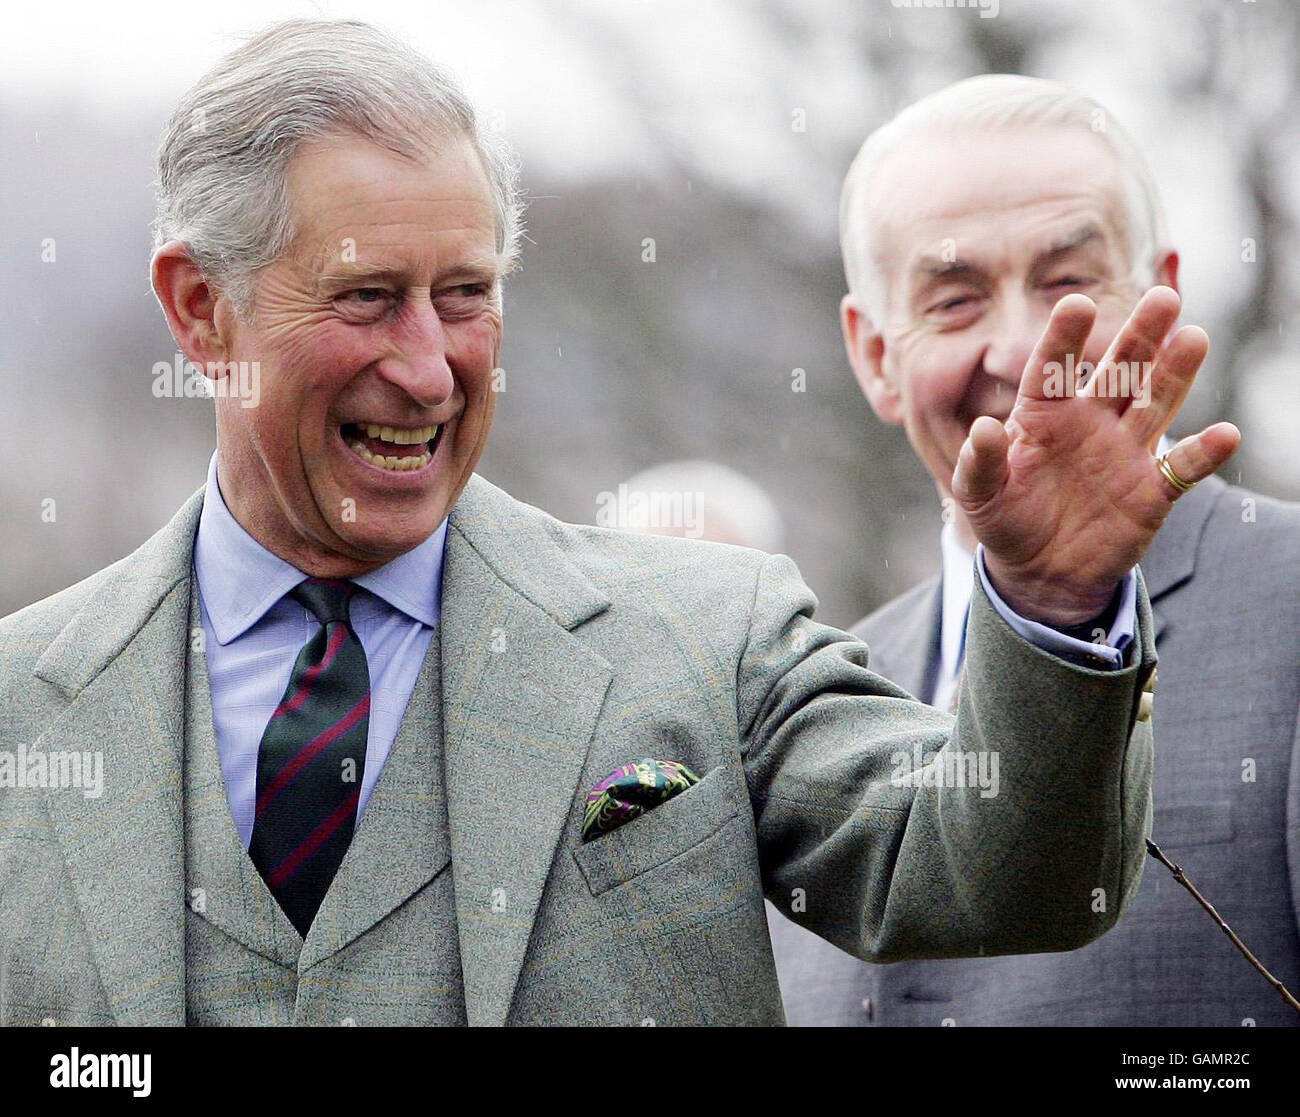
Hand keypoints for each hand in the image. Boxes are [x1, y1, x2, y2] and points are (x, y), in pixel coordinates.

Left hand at [952, 286, 1239, 626]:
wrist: (1040, 572)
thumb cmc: (1005, 521)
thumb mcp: (978, 497)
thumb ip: (978, 463)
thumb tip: (982, 428)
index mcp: (1043, 416)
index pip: (1052, 368)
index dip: (1064, 336)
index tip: (1077, 303)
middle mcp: (1090, 422)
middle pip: (1119, 370)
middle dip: (1140, 336)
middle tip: (1164, 298)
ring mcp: (1124, 452)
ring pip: (1155, 402)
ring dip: (1175, 373)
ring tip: (1193, 338)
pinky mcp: (1151, 490)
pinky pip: (1181, 467)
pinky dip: (1202, 453)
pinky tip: (1224, 434)